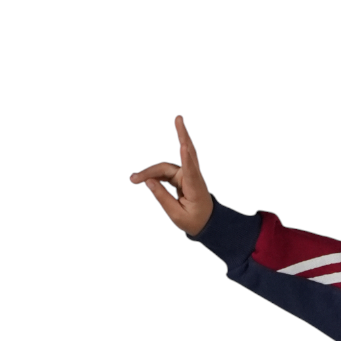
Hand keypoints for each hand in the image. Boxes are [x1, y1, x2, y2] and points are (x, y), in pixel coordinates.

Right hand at [130, 115, 212, 235]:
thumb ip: (162, 197)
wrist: (206, 223)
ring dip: (150, 170)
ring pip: (166, 167)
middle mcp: (192, 177)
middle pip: (183, 154)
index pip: (191, 171)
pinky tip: (139, 179)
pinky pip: (164, 172)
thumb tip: (148, 181)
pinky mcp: (181, 175)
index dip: (186, 159)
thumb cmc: (194, 220)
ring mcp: (187, 174)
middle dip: (180, 135)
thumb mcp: (177, 215)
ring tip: (134, 178)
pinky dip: (152, 175)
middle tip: (179, 118)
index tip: (184, 146)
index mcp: (195, 188)